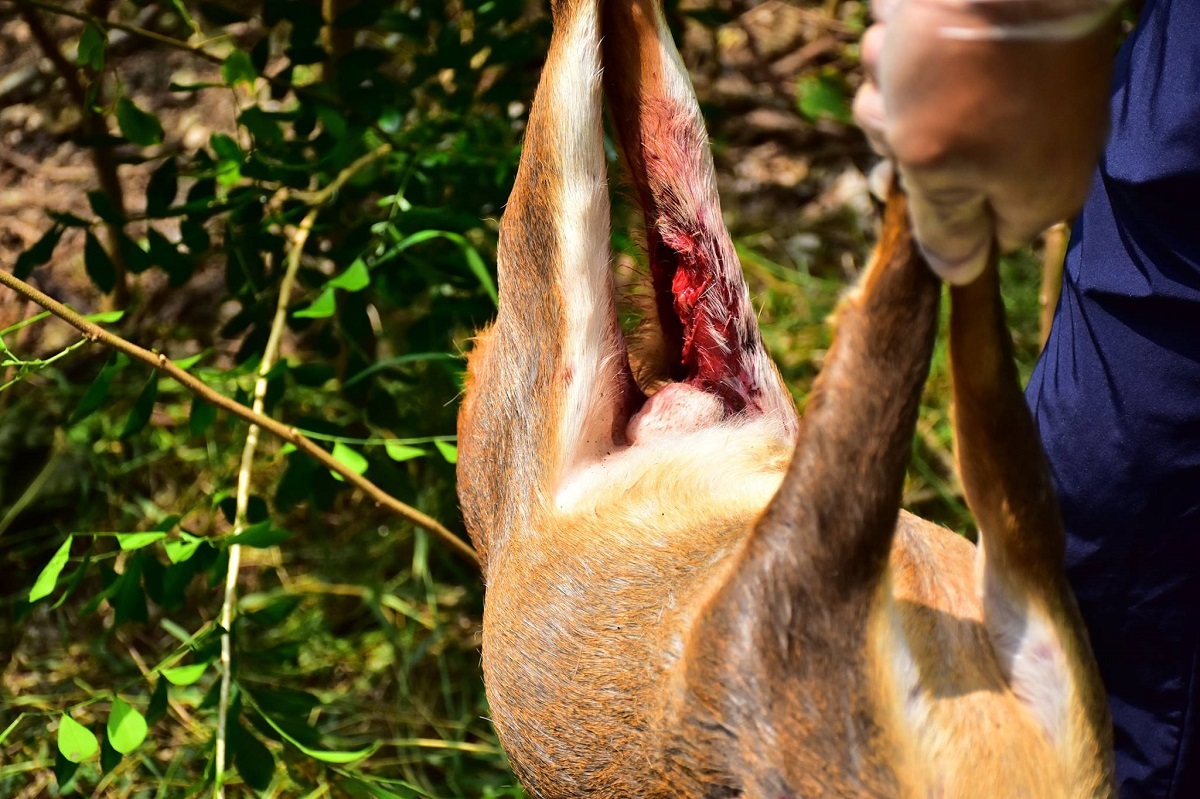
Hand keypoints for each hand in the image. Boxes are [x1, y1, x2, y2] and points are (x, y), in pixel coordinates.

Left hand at [854, 0, 1119, 283]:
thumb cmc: (964, 73)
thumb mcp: (938, 167)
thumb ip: (944, 226)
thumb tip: (960, 273)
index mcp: (1036, 192)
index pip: (978, 240)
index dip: (934, 216)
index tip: (914, 179)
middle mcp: (1027, 147)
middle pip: (932, 176)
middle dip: (899, 139)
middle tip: (909, 108)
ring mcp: (1001, 93)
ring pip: (909, 116)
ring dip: (890, 89)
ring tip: (912, 56)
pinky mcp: (976, 48)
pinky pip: (909, 65)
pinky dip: (897, 47)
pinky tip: (910, 27)